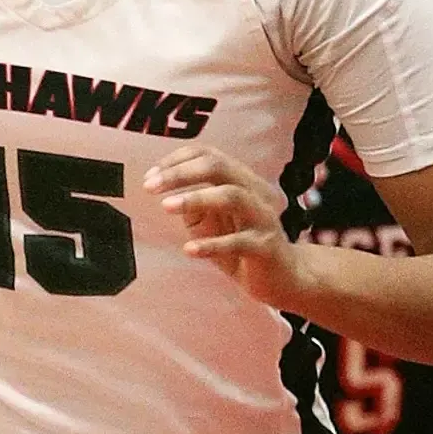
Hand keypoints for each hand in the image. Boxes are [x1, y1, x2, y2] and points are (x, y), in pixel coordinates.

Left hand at [144, 146, 307, 308]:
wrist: (282, 279)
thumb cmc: (240, 246)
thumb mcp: (211, 220)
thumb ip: (192, 202)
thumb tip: (157, 185)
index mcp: (240, 180)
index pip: (208, 155)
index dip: (176, 161)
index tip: (150, 176)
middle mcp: (254, 192)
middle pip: (218, 167)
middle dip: (180, 173)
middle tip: (150, 186)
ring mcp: (263, 218)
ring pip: (231, 196)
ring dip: (195, 198)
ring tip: (166, 207)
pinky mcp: (267, 246)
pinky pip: (239, 241)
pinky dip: (212, 244)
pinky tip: (189, 249)